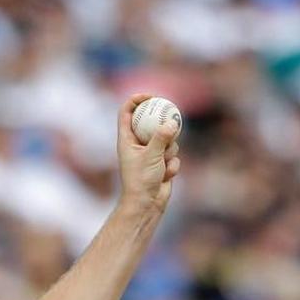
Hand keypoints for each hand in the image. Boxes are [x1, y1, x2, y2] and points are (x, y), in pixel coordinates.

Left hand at [117, 93, 180, 211]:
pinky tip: (166, 176)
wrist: (147, 203)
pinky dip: (172, 165)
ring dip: (169, 151)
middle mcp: (137, 144)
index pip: (126, 113)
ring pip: (167, 140)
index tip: (150, 96)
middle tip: (172, 116)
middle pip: (150, 122)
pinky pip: (173, 156)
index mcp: (126, 140)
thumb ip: (161, 138)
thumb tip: (171, 123)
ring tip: (162, 164)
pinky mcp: (162, 162)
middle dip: (162, 123)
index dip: (136, 100)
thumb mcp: (151, 156)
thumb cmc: (141, 180)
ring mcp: (150, 153)